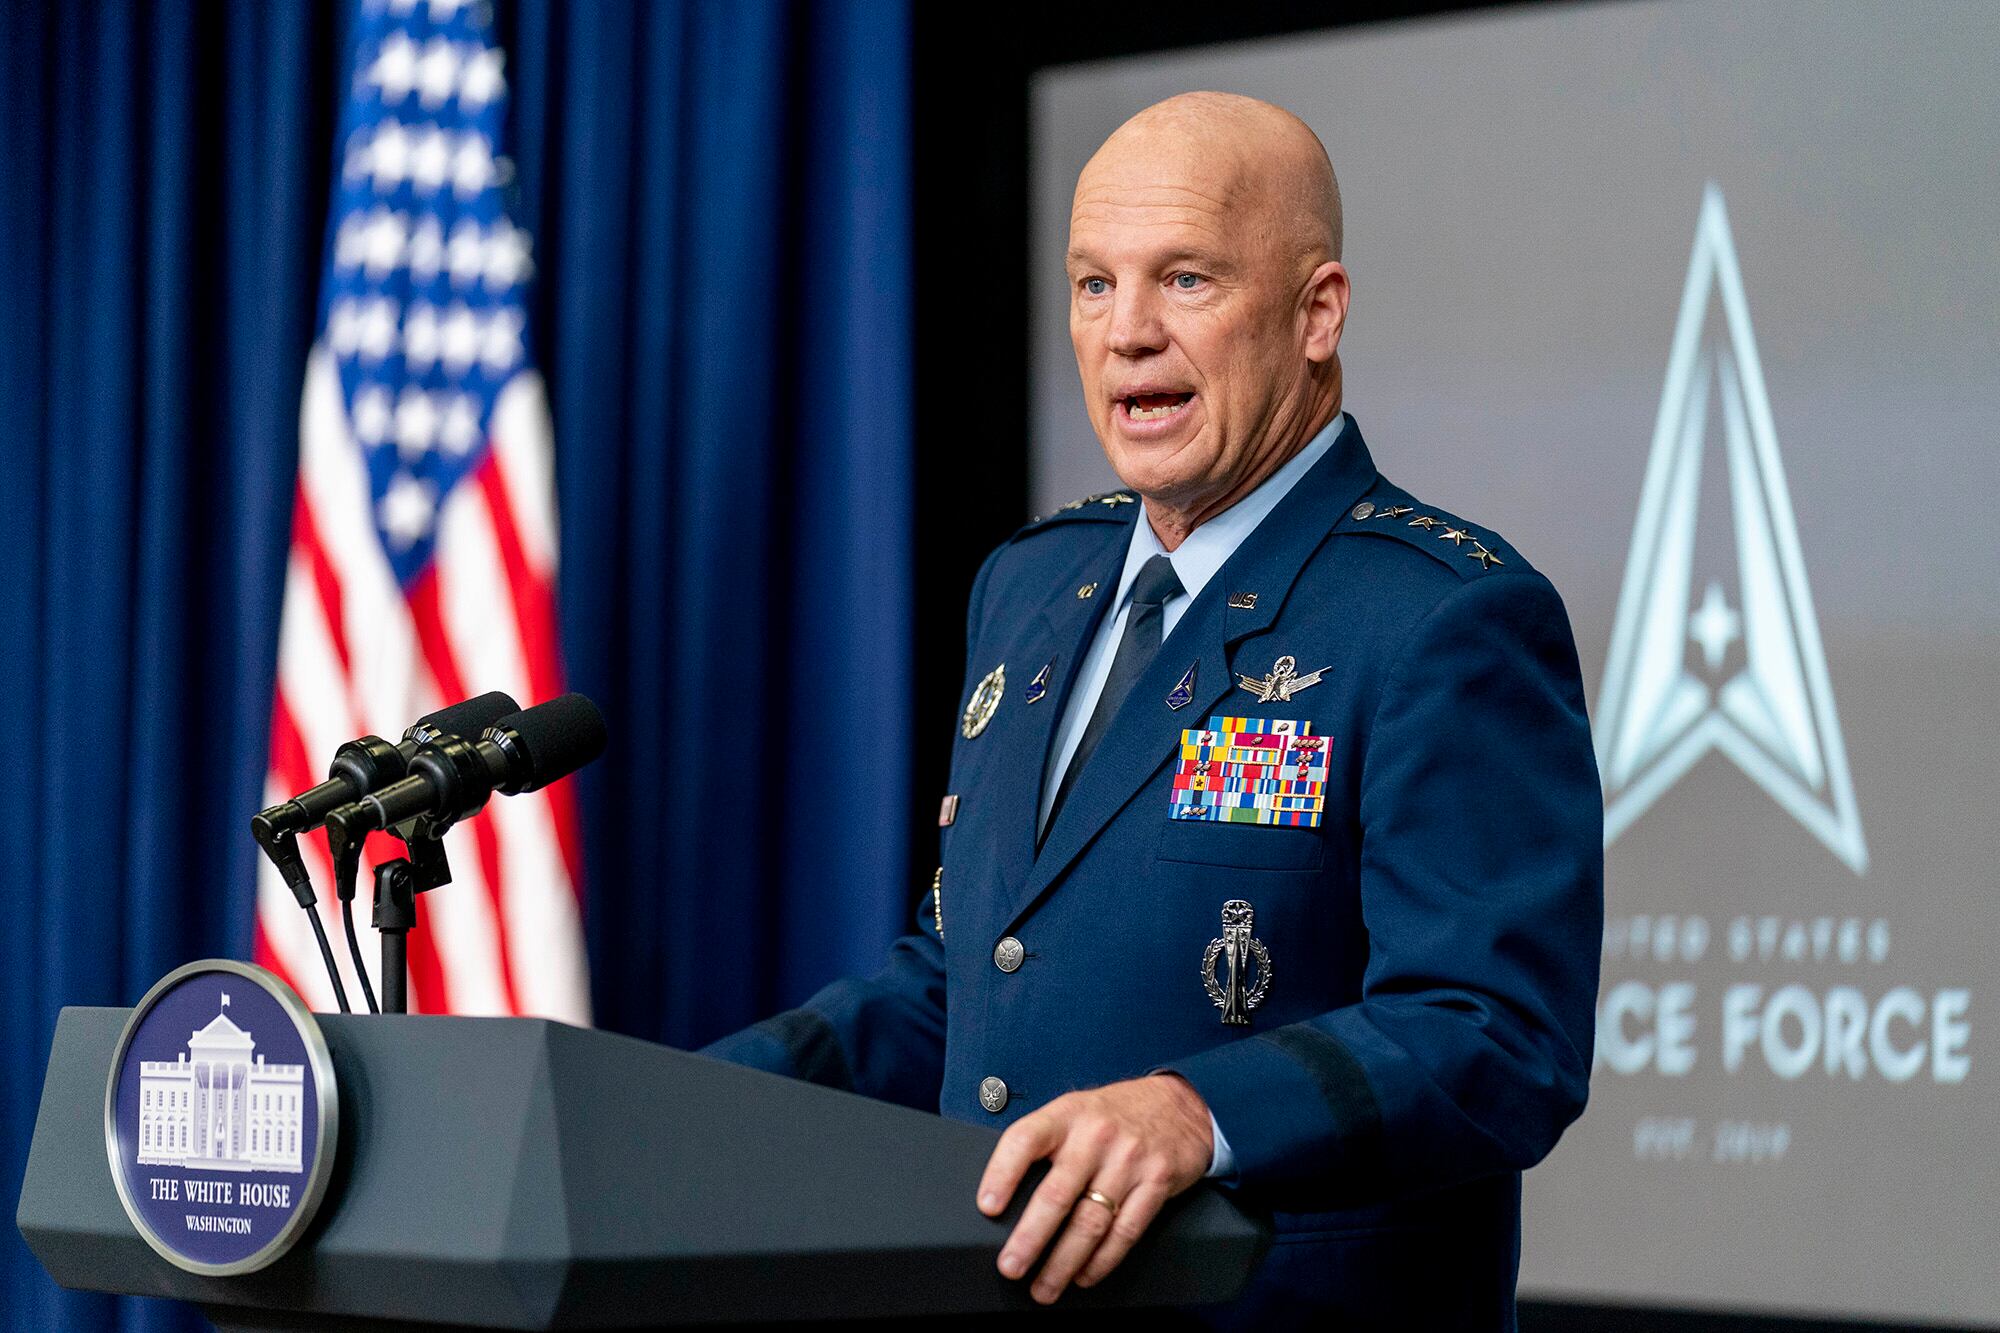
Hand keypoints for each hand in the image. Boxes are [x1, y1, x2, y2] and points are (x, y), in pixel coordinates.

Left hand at [976, 1073, 1213, 1303]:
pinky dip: (1102, 1261)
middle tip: (1011, 1267)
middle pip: (1057, 1194)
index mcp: (1067, 1114)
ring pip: (1090, 1222)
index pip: (1025, 1140)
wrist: (1180, 1106)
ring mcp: (1129, 1160)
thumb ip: (1046, 1143)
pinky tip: (1083, 1275)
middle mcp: (1096, 1136)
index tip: (987, 1207)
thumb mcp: (1075, 1110)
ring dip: (1063, 1263)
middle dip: (1030, 1238)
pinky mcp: (1156, 1183)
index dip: (1002, 1174)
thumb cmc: (1115, 1115)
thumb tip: (1002, 1195)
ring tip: (1044, 1287)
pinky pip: (1125, 1231)